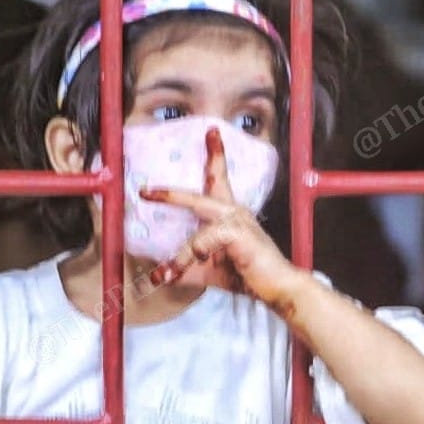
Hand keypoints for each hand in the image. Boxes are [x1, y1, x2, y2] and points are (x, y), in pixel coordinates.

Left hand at [140, 127, 304, 308]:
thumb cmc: (246, 275)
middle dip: (176, 189)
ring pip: (199, 225)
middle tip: (146, 191)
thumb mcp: (207, 271)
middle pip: (210, 184)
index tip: (211, 133)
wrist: (277, 289)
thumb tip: (158, 274)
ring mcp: (239, 220)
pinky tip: (181, 272)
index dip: (215, 156)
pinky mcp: (240, 234)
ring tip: (165, 274)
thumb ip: (185, 268)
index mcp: (229, 213)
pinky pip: (204, 242)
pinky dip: (188, 257)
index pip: (219, 179)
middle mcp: (235, 211)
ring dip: (181, 253)